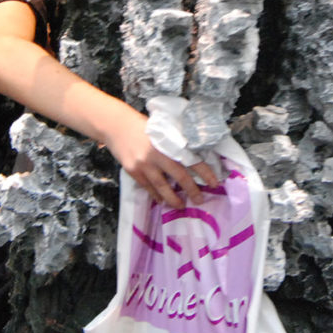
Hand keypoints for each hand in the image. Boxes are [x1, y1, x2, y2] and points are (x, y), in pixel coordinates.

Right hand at [103, 106, 218, 208]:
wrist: (117, 125)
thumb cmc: (143, 126)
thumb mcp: (163, 130)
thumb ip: (175, 143)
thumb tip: (194, 158)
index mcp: (169, 142)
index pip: (192, 159)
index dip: (205, 172)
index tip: (215, 183)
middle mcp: (158, 154)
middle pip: (180, 176)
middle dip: (192, 190)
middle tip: (200, 200)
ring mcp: (144, 164)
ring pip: (163, 187)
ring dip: (173, 199)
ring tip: (181, 206)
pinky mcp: (133, 170)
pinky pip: (148, 187)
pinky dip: (156, 195)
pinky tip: (162, 200)